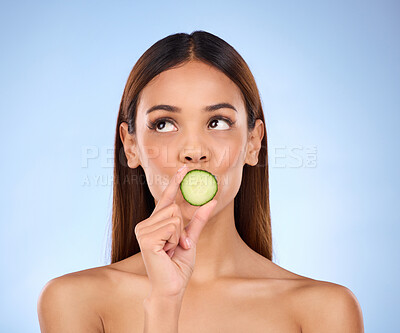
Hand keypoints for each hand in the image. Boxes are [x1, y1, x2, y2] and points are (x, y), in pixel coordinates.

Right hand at [135, 165, 217, 298]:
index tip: (183, 168)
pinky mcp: (146, 238)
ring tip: (171, 250)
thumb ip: (198, 220)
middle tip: (177, 246)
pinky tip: (168, 252)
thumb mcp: (191, 239)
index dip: (175, 183)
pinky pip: (173, 226)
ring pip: (175, 216)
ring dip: (180, 236)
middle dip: (182, 229)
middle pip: (174, 208)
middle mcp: (145, 224)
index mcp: (154, 223)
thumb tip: (211, 200)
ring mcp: (143, 230)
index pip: (166, 199)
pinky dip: (177, 240)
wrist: (172, 286)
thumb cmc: (178, 266)